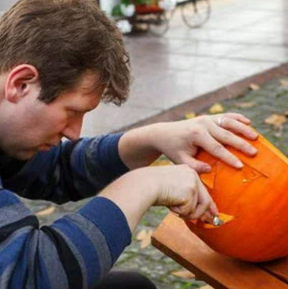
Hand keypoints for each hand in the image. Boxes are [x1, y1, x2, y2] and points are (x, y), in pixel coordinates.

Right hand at [100, 164, 216, 231]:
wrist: (145, 184)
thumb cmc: (152, 187)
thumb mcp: (171, 188)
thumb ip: (183, 196)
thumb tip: (194, 211)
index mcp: (187, 171)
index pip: (202, 189)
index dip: (209, 203)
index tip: (214, 212)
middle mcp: (193, 174)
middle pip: (205, 199)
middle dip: (207, 213)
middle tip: (211, 221)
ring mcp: (193, 182)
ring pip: (198, 208)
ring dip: (187, 214)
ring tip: (174, 209)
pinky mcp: (190, 191)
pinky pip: (189, 210)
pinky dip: (179, 212)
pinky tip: (170, 204)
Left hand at [153, 113, 257, 172]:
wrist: (163, 133)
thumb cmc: (173, 148)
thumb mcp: (180, 160)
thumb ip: (194, 166)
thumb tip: (210, 170)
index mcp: (196, 135)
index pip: (216, 148)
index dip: (229, 158)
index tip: (241, 166)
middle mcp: (203, 124)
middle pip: (226, 135)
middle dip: (241, 144)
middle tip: (254, 153)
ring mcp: (206, 119)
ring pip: (229, 122)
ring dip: (243, 129)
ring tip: (256, 137)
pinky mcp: (207, 117)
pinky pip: (225, 116)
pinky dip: (237, 118)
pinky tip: (248, 121)